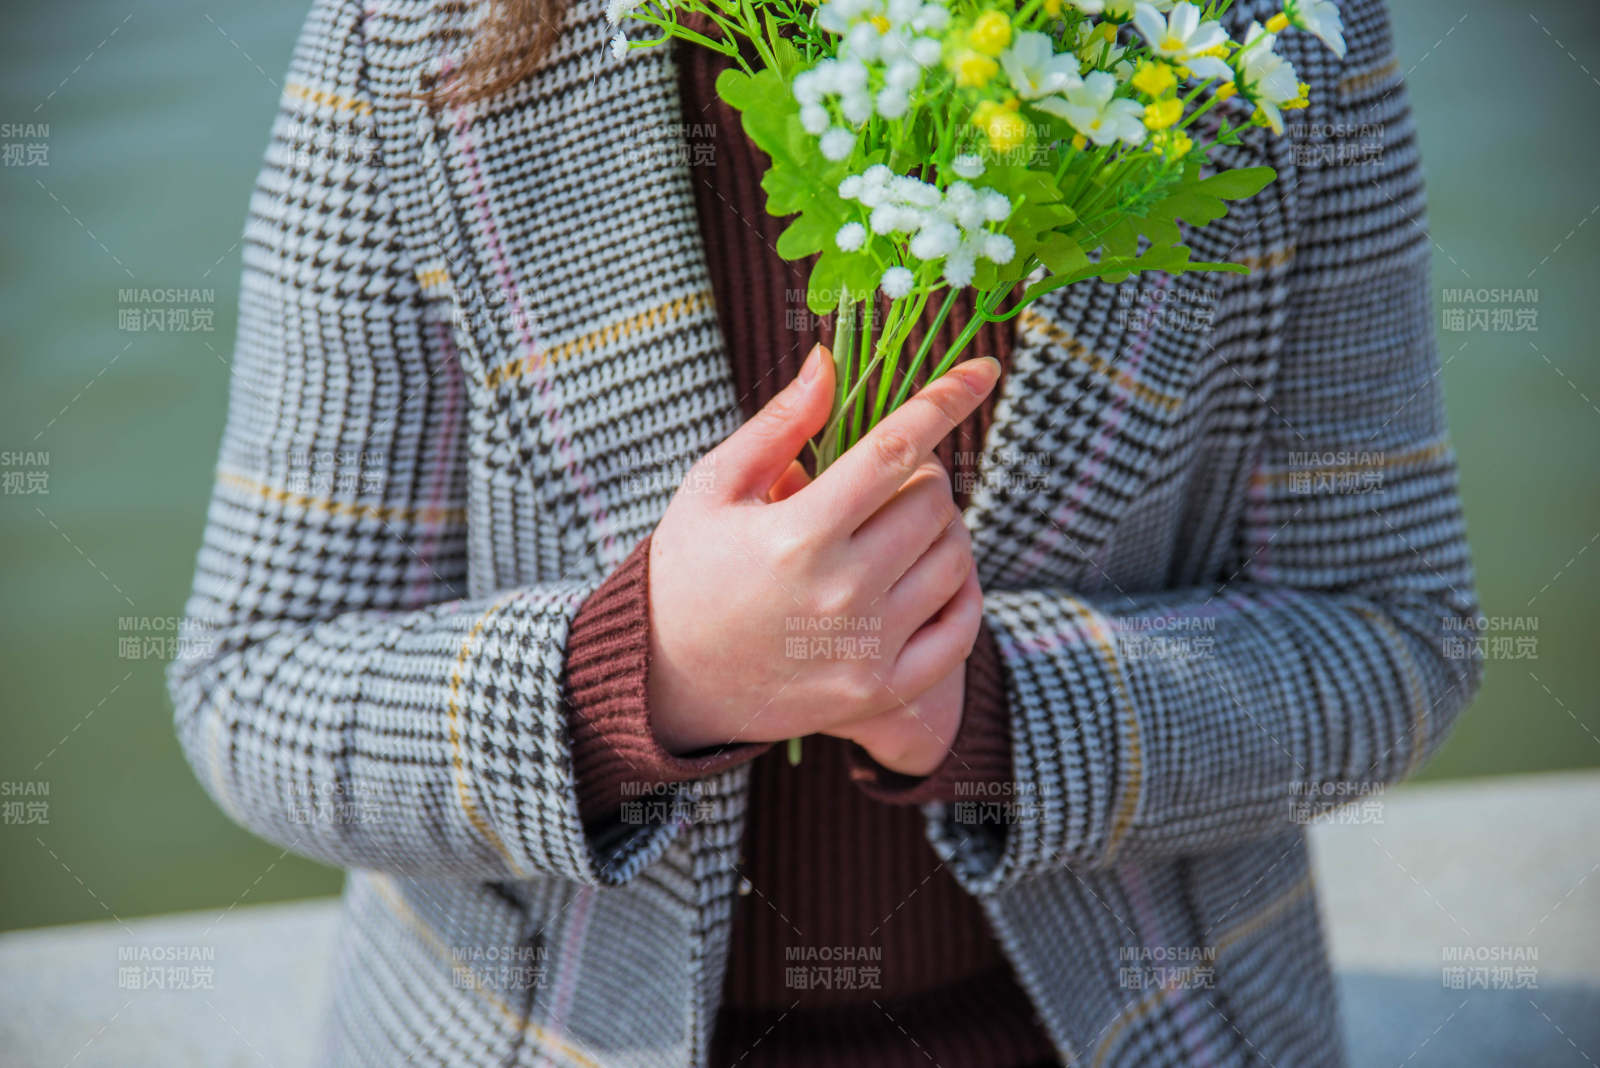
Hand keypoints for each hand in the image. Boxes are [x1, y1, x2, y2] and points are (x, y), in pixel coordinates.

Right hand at [646, 343, 997, 755]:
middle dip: (921, 474)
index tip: (982, 369)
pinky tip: (929, 576)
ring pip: (955, 557)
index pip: (894, 450)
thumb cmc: (689, 570)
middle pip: (934, 501)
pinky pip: (963, 626)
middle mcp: (840, 593)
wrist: (667, 683)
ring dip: (940, 530)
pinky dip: (961, 591)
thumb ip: (780, 425)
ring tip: (895, 530)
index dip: (946, 399)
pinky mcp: (883, 690)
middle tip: (885, 484)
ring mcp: (867, 648)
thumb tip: (831, 360)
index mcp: (797, 534)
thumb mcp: (714, 488)